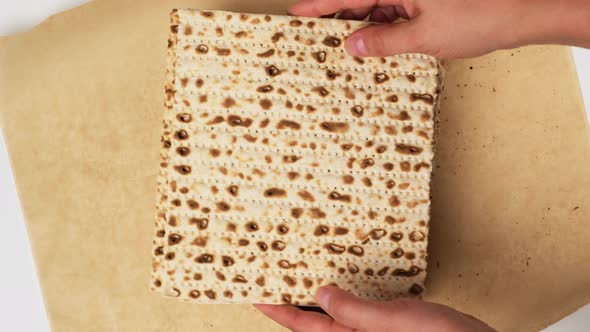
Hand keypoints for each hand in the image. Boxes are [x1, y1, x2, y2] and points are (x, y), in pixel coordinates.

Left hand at [255, 285, 494, 331]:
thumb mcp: (395, 321)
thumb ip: (355, 311)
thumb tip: (321, 295)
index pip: (306, 326)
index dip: (279, 310)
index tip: (257, 294)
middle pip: (315, 321)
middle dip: (293, 301)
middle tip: (272, 276)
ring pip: (334, 313)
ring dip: (315, 296)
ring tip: (298, 272)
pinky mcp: (385, 323)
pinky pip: (354, 308)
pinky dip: (342, 293)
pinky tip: (341, 278)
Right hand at [288, 0, 589, 57]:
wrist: (523, 13)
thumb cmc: (481, 17)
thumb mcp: (424, 37)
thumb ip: (384, 41)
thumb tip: (353, 46)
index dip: (319, 4)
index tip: (296, 13)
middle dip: (339, 17)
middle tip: (316, 37)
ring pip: (377, 5)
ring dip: (363, 25)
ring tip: (344, 48)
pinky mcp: (426, 0)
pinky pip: (395, 11)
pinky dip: (384, 27)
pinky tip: (375, 44)